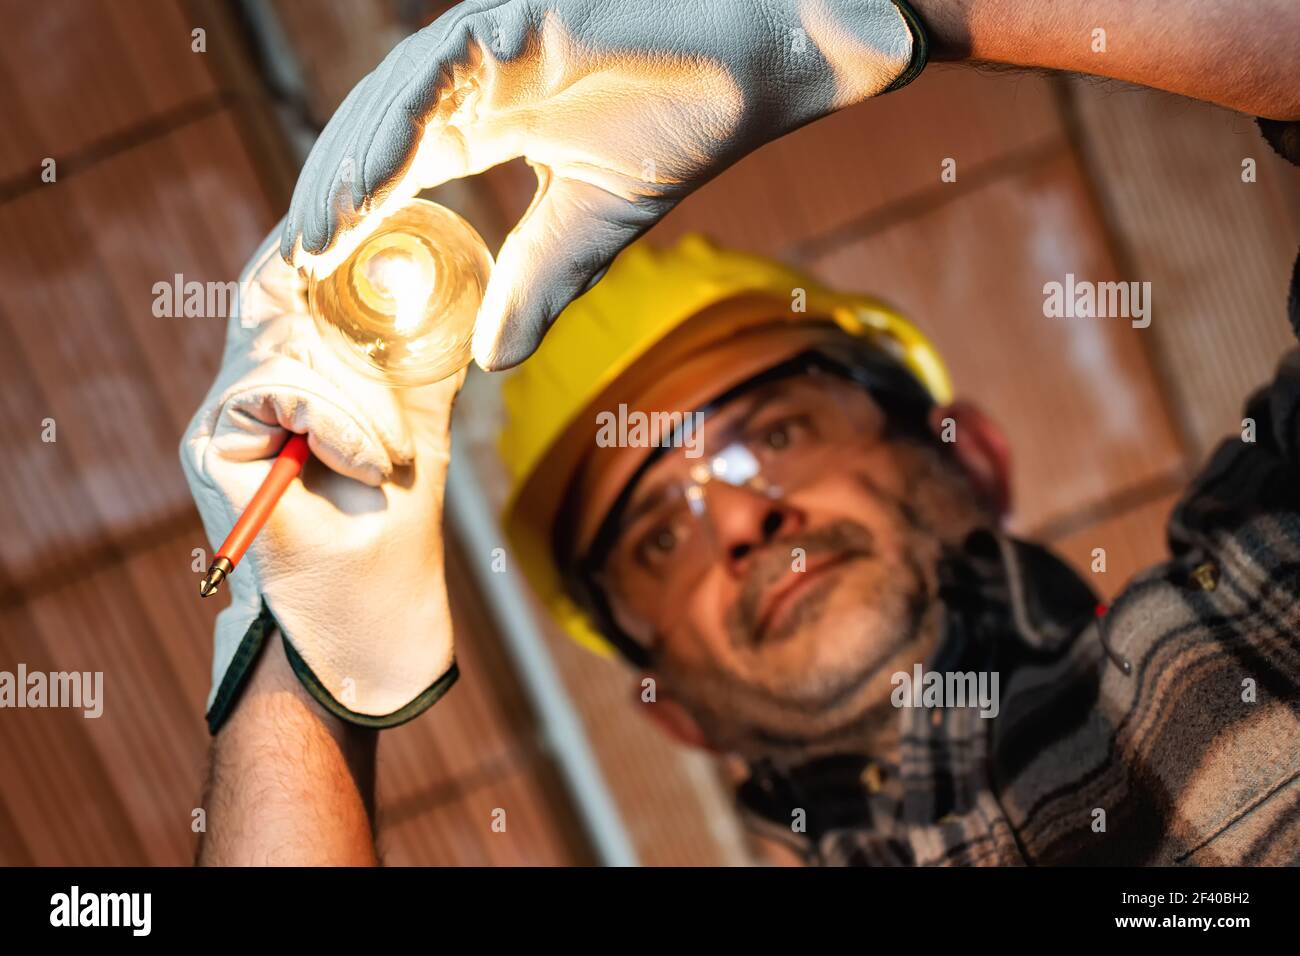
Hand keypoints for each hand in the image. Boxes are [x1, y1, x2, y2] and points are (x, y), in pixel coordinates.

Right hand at [181, 227, 461, 732]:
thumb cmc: (392, 545)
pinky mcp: (210, 447)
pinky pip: (271, 392)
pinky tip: (373, 462)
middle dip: (329, 270)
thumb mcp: (416, 439)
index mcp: (298, 381)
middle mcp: (250, 388)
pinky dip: (332, 421)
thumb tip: (453, 305)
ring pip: (280, 341)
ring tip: (393, 450)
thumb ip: (415, 377)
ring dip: (354, 391)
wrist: (367, 635)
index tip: (373, 201)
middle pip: (272, 287)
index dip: (327, 238)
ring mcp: (225, 417)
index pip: (295, 281)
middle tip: (381, 257)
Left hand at [281, 0, 922, 368]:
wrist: (756, 66)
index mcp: (488, 117)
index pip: (400, 168)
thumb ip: (536, 281)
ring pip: (389, 103)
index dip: (356, 217)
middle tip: (293, 266)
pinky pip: (432, 70)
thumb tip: (492, 364)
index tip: (319, 276)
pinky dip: (394, 126)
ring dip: (347, 170)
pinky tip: (364, 184)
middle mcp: (475, 78)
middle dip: (333, 199)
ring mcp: (487, 41)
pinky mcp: (510, 16)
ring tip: (314, 235)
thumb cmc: (683, 124)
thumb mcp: (591, 225)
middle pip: (377, 136)